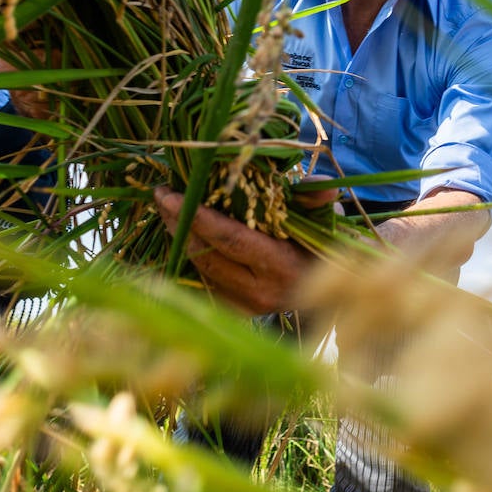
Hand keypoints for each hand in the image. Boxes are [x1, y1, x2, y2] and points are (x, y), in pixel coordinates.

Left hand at [154, 186, 320, 314]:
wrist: (328, 292)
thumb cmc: (324, 248)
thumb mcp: (324, 220)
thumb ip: (315, 200)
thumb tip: (320, 181)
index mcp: (282, 266)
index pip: (231, 240)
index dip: (198, 217)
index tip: (170, 196)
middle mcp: (260, 291)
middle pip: (206, 255)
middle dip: (179, 223)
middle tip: (162, 195)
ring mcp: (245, 305)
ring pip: (200, 268)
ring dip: (180, 237)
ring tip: (168, 209)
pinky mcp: (236, 311)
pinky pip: (204, 279)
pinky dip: (191, 253)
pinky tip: (183, 232)